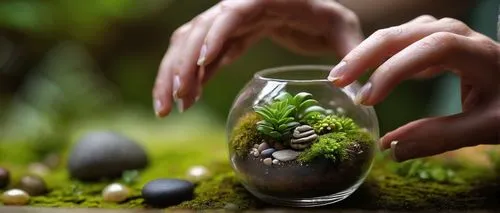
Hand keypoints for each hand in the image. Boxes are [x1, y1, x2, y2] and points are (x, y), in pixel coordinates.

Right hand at [153, 0, 363, 116]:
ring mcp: (227, 23)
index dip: (215, 36)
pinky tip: (185, 101)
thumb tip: (341, 84)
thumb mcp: (342, 28)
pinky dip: (189, 78)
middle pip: (200, 29)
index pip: (233, 12)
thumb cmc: (326, 16)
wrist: (310, 12)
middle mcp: (239, 8)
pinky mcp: (225, 39)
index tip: (201, 66)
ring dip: (174, 74)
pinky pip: (199, 56)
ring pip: (189, 43)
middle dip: (182, 64)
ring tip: (168, 108)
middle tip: (176, 99)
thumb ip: (348, 50)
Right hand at [327, 15, 499, 161]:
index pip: (431, 49)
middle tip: (336, 81)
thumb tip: (392, 150)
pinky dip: (377, 56)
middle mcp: (458, 34)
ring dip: (366, 53)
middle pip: (404, 34)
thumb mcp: (486, 128)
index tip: (368, 100)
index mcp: (477, 53)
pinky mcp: (434, 42)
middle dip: (365, 55)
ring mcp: (444, 34)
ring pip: (397, 34)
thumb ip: (442, 137)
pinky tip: (364, 72)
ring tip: (342, 76)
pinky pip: (400, 42)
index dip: (395, 70)